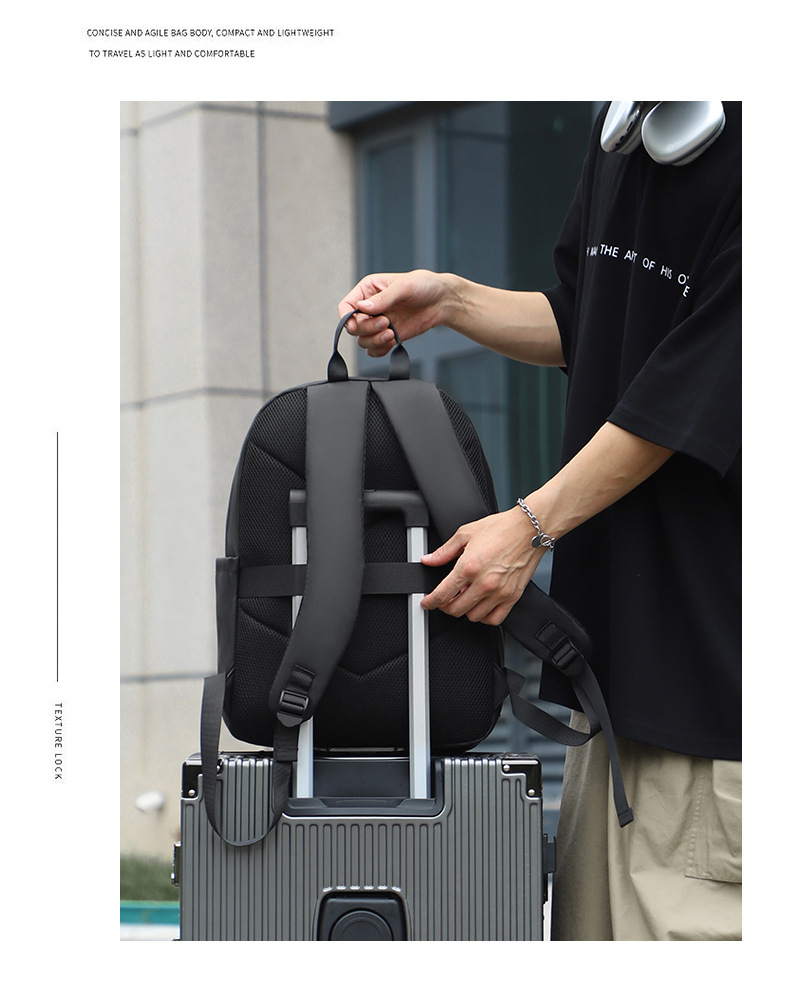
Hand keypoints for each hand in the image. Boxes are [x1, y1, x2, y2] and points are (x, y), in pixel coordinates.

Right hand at [338, 270, 451, 356]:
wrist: (442, 301)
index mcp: (368, 290)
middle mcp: (370, 308)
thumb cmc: (424, 286)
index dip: (347, 318)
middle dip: (368, 328)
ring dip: (375, 340)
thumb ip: (383, 298)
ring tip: (392, 333)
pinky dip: (381, 349)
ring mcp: (378, 323)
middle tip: (386, 323)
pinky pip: (375, 350)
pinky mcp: (388, 335)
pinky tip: (393, 340)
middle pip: (354, 327)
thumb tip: (362, 307)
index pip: (346, 306)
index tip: (357, 324)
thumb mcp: (403, 287)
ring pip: (363, 340)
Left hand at [420, 507, 541, 625]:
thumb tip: (429, 560)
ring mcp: (499, 592)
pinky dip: (484, 617)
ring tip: (464, 598)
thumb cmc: (501, 529)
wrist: (529, 530)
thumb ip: (444, 551)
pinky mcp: (512, 597)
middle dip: (444, 606)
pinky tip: (481, 606)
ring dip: (464, 610)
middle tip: (444, 599)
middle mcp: (484, 583)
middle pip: (455, 609)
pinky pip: (494, 619)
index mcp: (468, 567)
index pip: (442, 594)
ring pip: (473, 616)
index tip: (427, 602)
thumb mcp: (465, 534)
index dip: (430, 602)